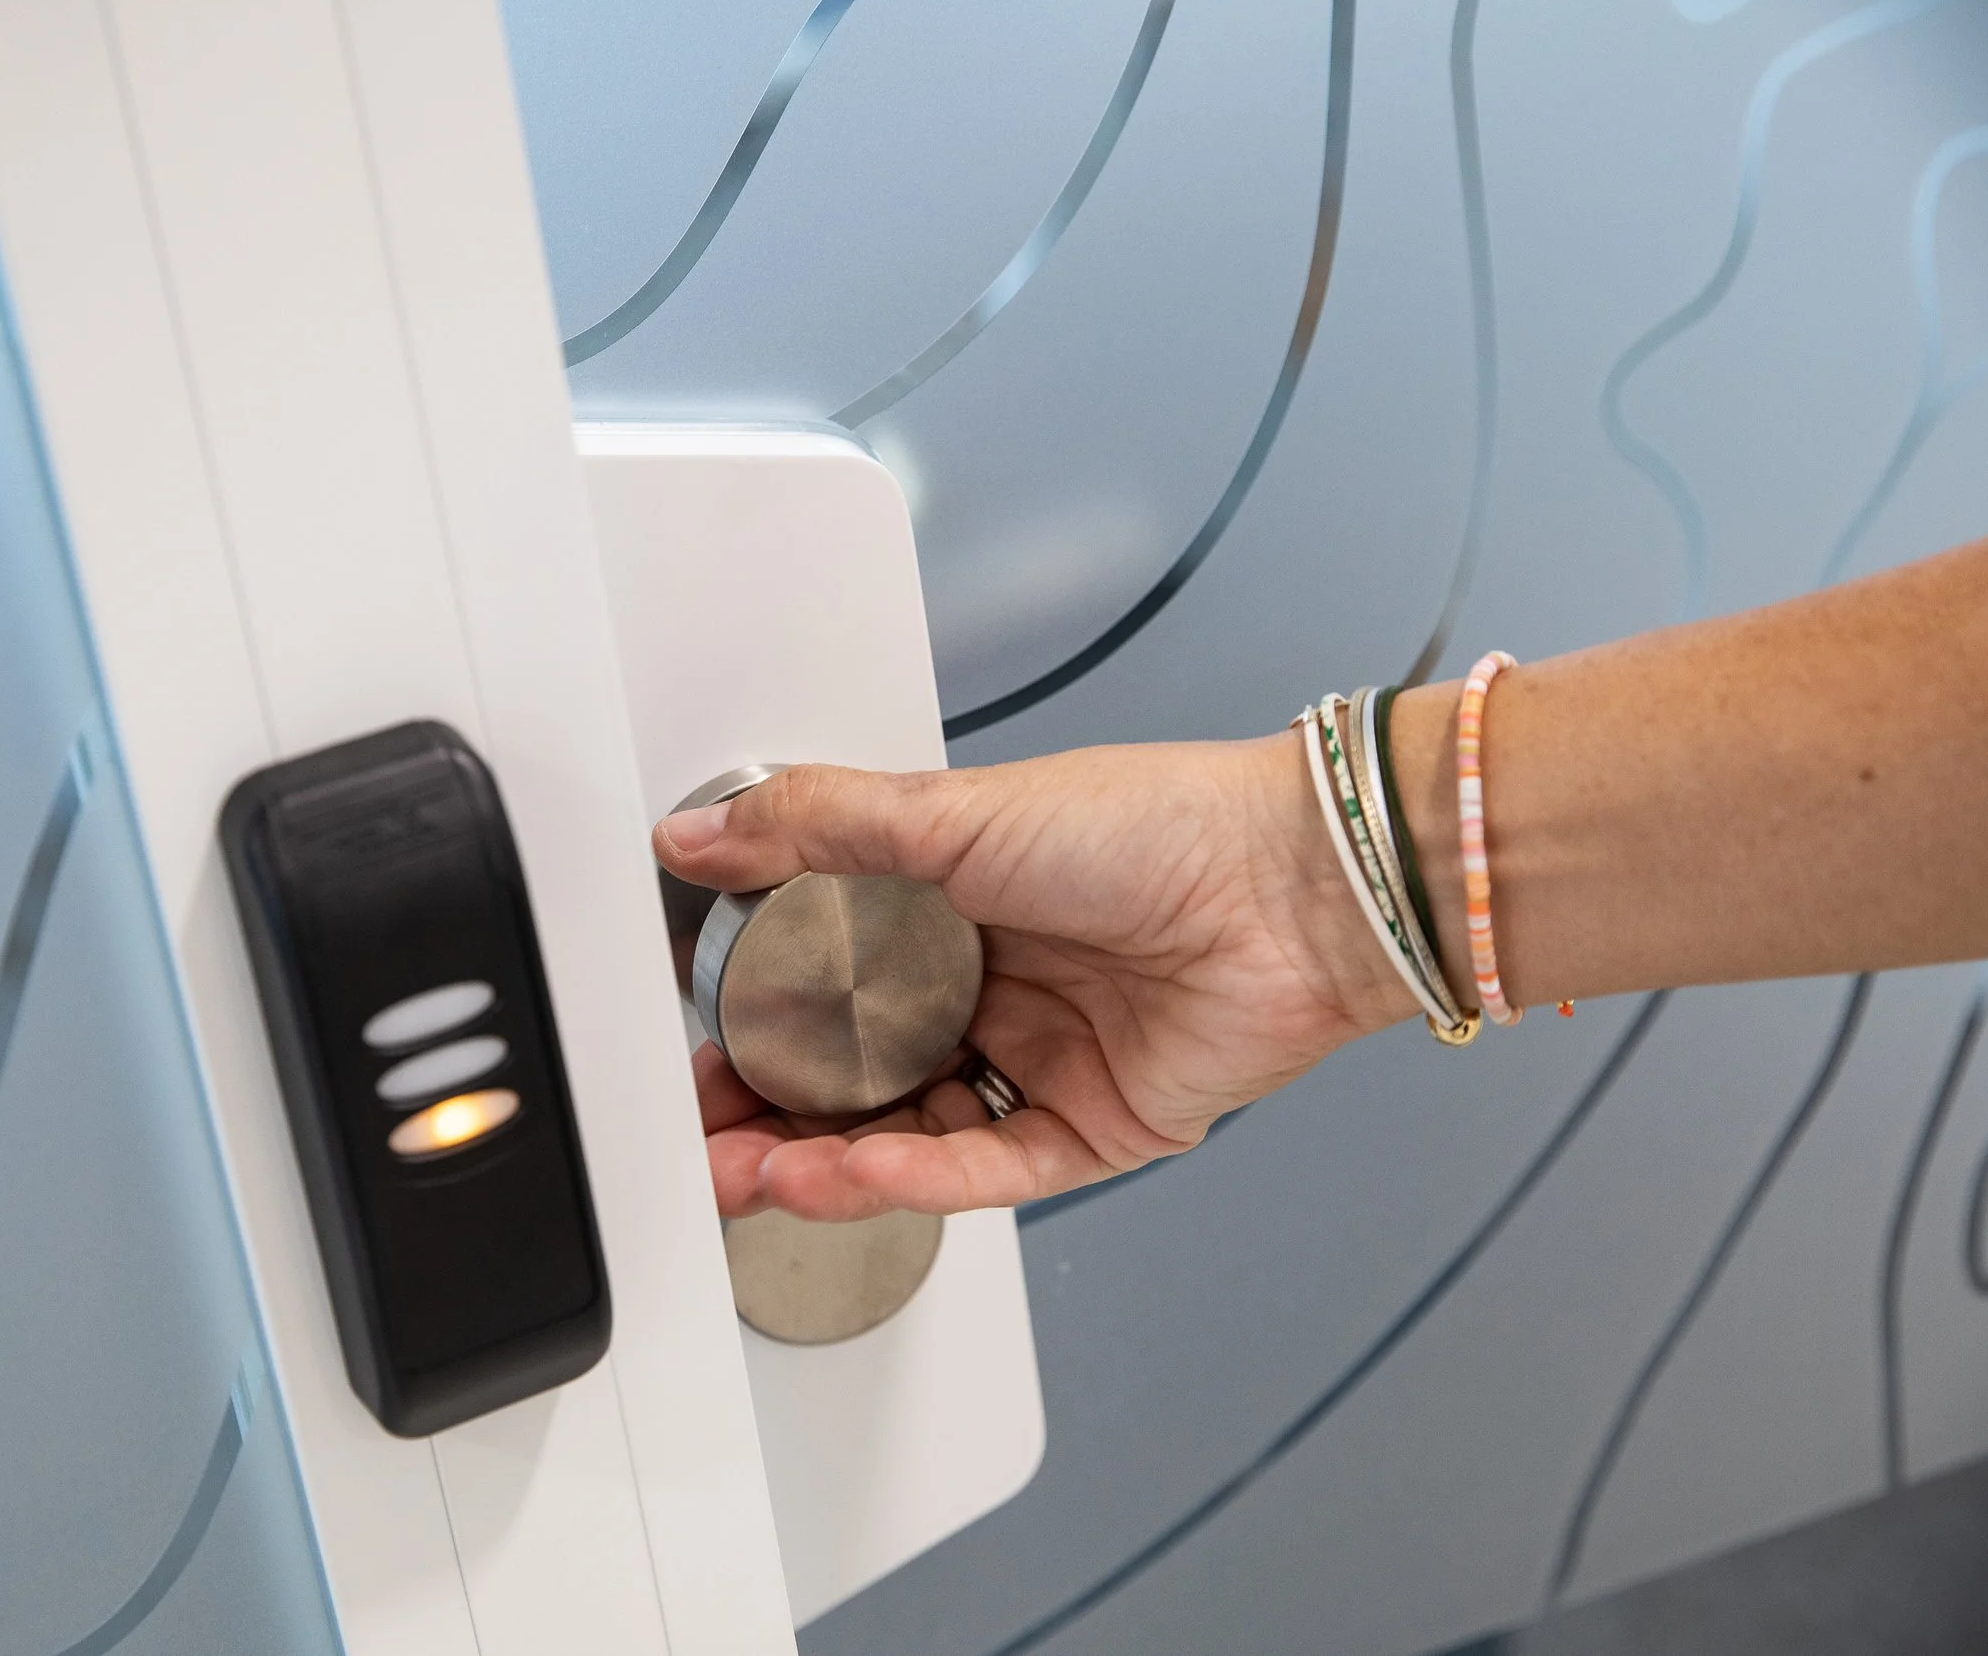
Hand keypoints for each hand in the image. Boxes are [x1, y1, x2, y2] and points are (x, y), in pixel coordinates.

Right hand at [652, 736, 1417, 1219]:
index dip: (752, 1018)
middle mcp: (991, 988)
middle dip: (767, 1112)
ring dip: (823, 1156)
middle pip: (852, 1073)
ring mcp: (1038, 1062)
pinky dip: (913, 1175)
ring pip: (904, 1133)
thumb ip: (814, 826)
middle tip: (699, 1134)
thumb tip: (697, 835)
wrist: (1298, 886)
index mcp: (950, 907)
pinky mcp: (1090, 1129)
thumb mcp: (952, 812)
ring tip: (753, 1167)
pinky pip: (983, 1165)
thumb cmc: (1157, 825)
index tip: (690, 1039)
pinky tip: (851, 1170)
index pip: (820, 981)